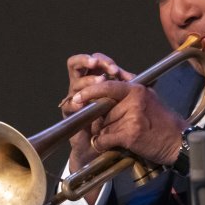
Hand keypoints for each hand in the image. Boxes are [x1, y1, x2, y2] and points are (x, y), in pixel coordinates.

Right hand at [60, 53, 134, 170]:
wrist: (101, 144)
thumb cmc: (112, 118)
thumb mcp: (122, 100)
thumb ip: (126, 87)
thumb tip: (135, 77)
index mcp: (94, 77)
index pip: (95, 61)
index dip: (104, 61)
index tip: (116, 70)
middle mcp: (81, 84)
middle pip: (76, 64)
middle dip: (87, 61)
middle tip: (99, 66)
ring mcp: (74, 97)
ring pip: (75, 82)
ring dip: (88, 81)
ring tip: (100, 82)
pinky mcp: (69, 113)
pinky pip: (69, 105)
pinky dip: (75, 103)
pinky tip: (82, 104)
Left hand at [72, 81, 188, 166]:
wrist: (179, 141)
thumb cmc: (162, 122)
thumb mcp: (147, 100)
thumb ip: (128, 96)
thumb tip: (102, 97)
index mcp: (136, 89)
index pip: (107, 86)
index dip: (89, 91)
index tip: (77, 97)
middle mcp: (133, 100)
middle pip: (102, 109)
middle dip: (99, 121)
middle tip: (108, 127)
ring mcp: (132, 116)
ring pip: (102, 125)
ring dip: (102, 134)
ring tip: (116, 137)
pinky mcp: (130, 133)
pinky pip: (105, 138)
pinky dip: (103, 144)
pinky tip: (110, 145)